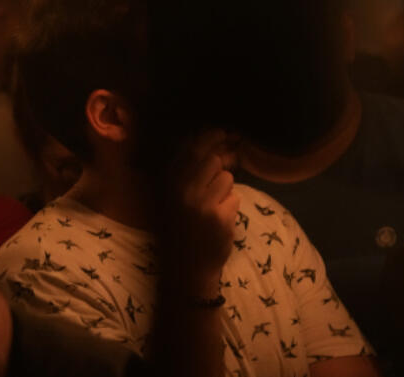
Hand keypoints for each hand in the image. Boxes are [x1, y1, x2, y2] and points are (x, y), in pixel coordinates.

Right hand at [166, 130, 240, 290]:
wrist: (186, 270)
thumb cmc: (182, 230)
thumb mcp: (176, 199)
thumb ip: (190, 172)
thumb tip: (218, 145)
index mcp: (168, 184)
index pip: (192, 148)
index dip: (211, 137)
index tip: (224, 133)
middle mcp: (181, 191)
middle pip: (214, 160)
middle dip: (221, 166)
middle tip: (219, 179)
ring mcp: (200, 204)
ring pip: (227, 179)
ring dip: (225, 191)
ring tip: (212, 208)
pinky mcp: (218, 217)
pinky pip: (235, 199)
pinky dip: (230, 208)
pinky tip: (218, 221)